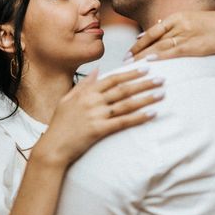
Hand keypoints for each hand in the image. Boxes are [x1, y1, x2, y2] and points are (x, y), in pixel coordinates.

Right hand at [32, 68, 163, 167]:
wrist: (53, 147)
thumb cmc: (60, 124)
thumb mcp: (67, 99)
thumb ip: (83, 84)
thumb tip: (97, 70)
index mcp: (86, 92)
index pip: (112, 78)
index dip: (130, 72)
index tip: (145, 68)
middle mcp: (92, 101)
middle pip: (123, 89)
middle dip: (143, 83)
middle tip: (161, 78)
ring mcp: (96, 115)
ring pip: (126, 104)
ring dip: (145, 98)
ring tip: (161, 94)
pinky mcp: (99, 130)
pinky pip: (123, 122)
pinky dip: (138, 117)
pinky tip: (151, 113)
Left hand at [130, 11, 214, 61]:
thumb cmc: (208, 26)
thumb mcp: (187, 21)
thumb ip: (169, 28)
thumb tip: (146, 36)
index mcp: (176, 18)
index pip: (151, 32)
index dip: (138, 43)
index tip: (128, 53)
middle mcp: (178, 25)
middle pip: (152, 40)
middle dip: (137, 51)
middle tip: (125, 61)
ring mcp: (185, 35)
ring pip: (159, 46)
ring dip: (144, 56)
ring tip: (132, 65)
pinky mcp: (193, 46)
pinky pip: (173, 51)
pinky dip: (160, 56)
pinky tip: (149, 61)